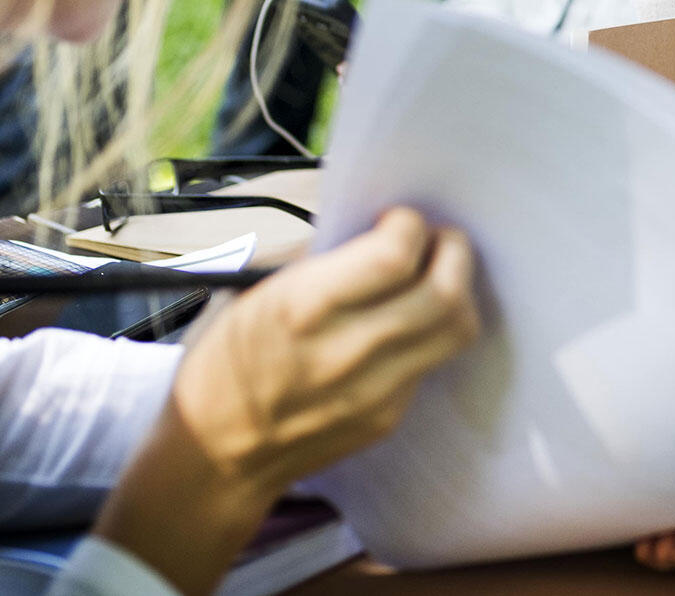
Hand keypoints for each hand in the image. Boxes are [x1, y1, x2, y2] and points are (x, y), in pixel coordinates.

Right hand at [170, 208, 478, 492]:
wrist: (216, 454)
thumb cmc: (224, 362)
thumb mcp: (252, 293)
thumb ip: (317, 260)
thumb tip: (370, 228)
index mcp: (305, 308)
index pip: (394, 257)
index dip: (409, 226)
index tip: (398, 220)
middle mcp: (347, 352)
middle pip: (445, 292)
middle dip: (453, 250)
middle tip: (436, 239)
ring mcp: (374, 392)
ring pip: (458, 329)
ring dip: (457, 289)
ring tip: (435, 275)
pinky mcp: (388, 418)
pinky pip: (433, 361)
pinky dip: (432, 330)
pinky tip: (410, 319)